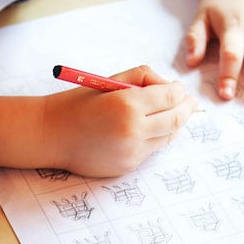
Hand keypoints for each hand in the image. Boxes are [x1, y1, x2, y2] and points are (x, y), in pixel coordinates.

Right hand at [39, 66, 196, 174]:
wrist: (52, 135)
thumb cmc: (80, 103)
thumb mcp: (110, 81)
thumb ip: (144, 77)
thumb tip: (172, 87)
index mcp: (128, 105)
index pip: (170, 98)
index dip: (179, 92)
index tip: (180, 88)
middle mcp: (133, 131)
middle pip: (176, 119)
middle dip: (187, 108)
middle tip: (192, 102)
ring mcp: (131, 152)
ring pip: (167, 137)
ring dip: (174, 124)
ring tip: (175, 114)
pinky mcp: (127, 166)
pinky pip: (151, 150)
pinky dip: (155, 138)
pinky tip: (149, 129)